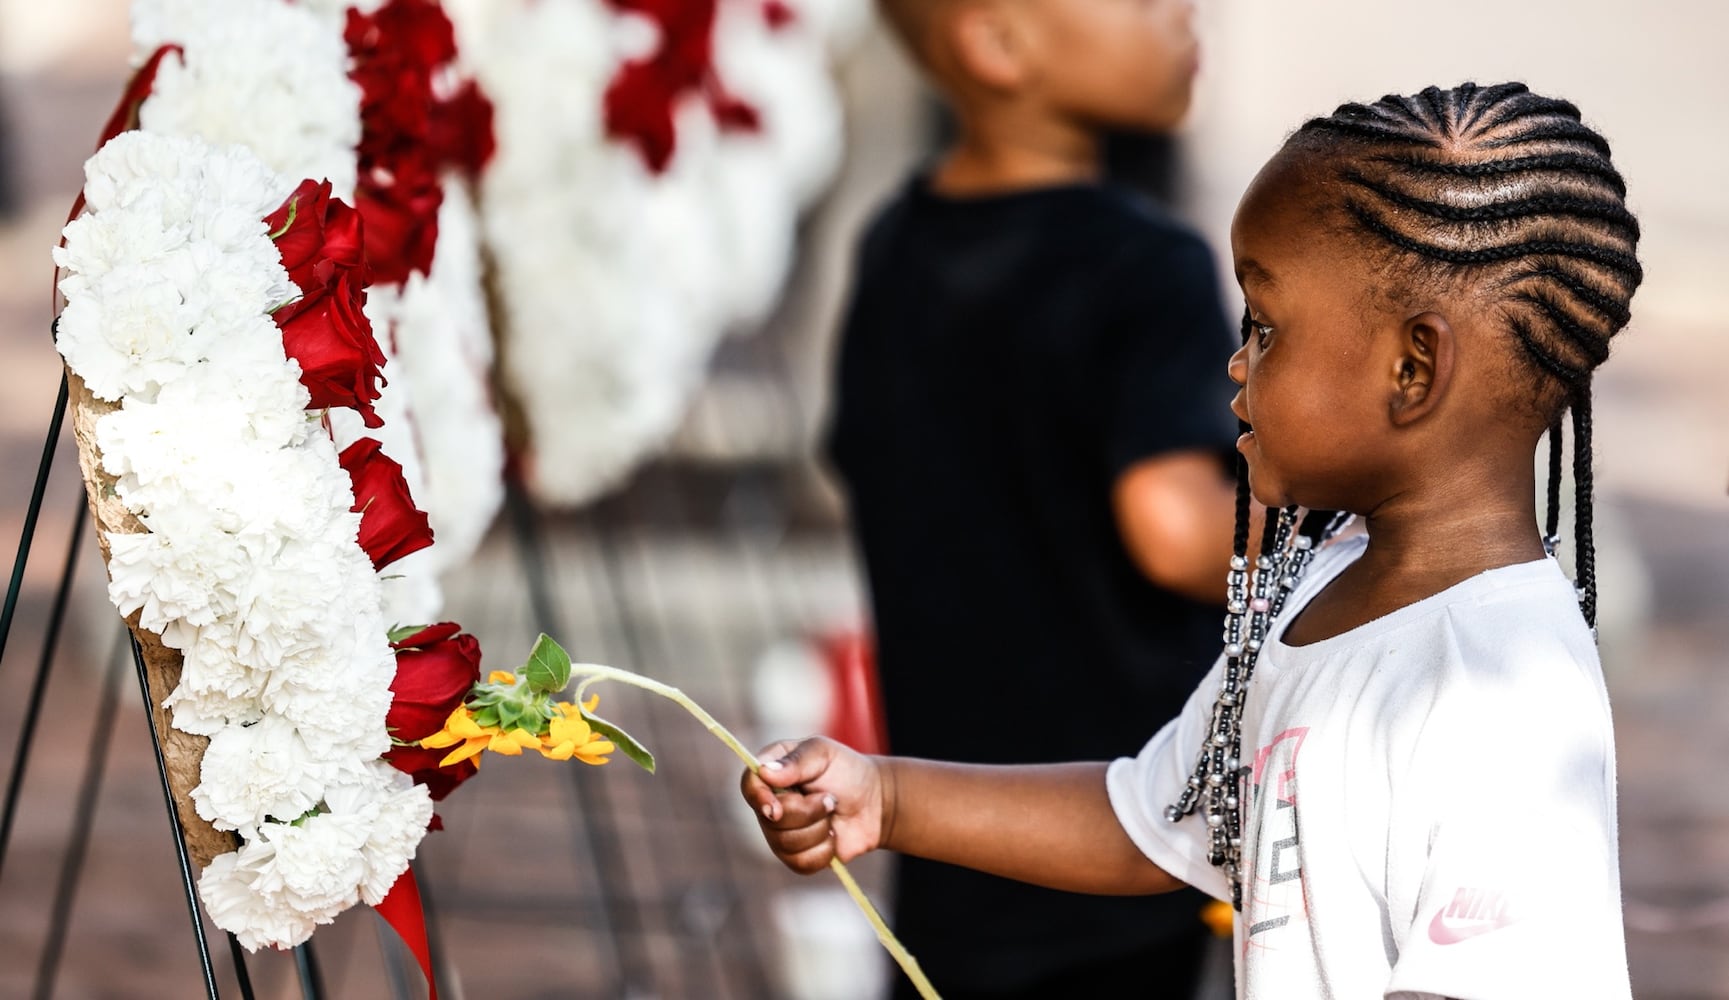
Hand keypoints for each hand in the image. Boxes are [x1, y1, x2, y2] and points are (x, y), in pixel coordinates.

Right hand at [740, 736, 885, 873]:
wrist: (875, 803)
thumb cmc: (847, 771)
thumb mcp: (824, 753)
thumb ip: (796, 761)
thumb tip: (765, 772)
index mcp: (771, 772)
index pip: (749, 785)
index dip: (759, 799)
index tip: (776, 808)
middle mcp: (770, 803)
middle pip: (770, 820)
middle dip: (808, 811)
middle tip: (829, 798)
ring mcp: (781, 832)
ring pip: (785, 844)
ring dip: (819, 829)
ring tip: (832, 813)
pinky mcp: (796, 856)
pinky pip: (800, 863)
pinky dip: (823, 851)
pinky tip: (832, 836)